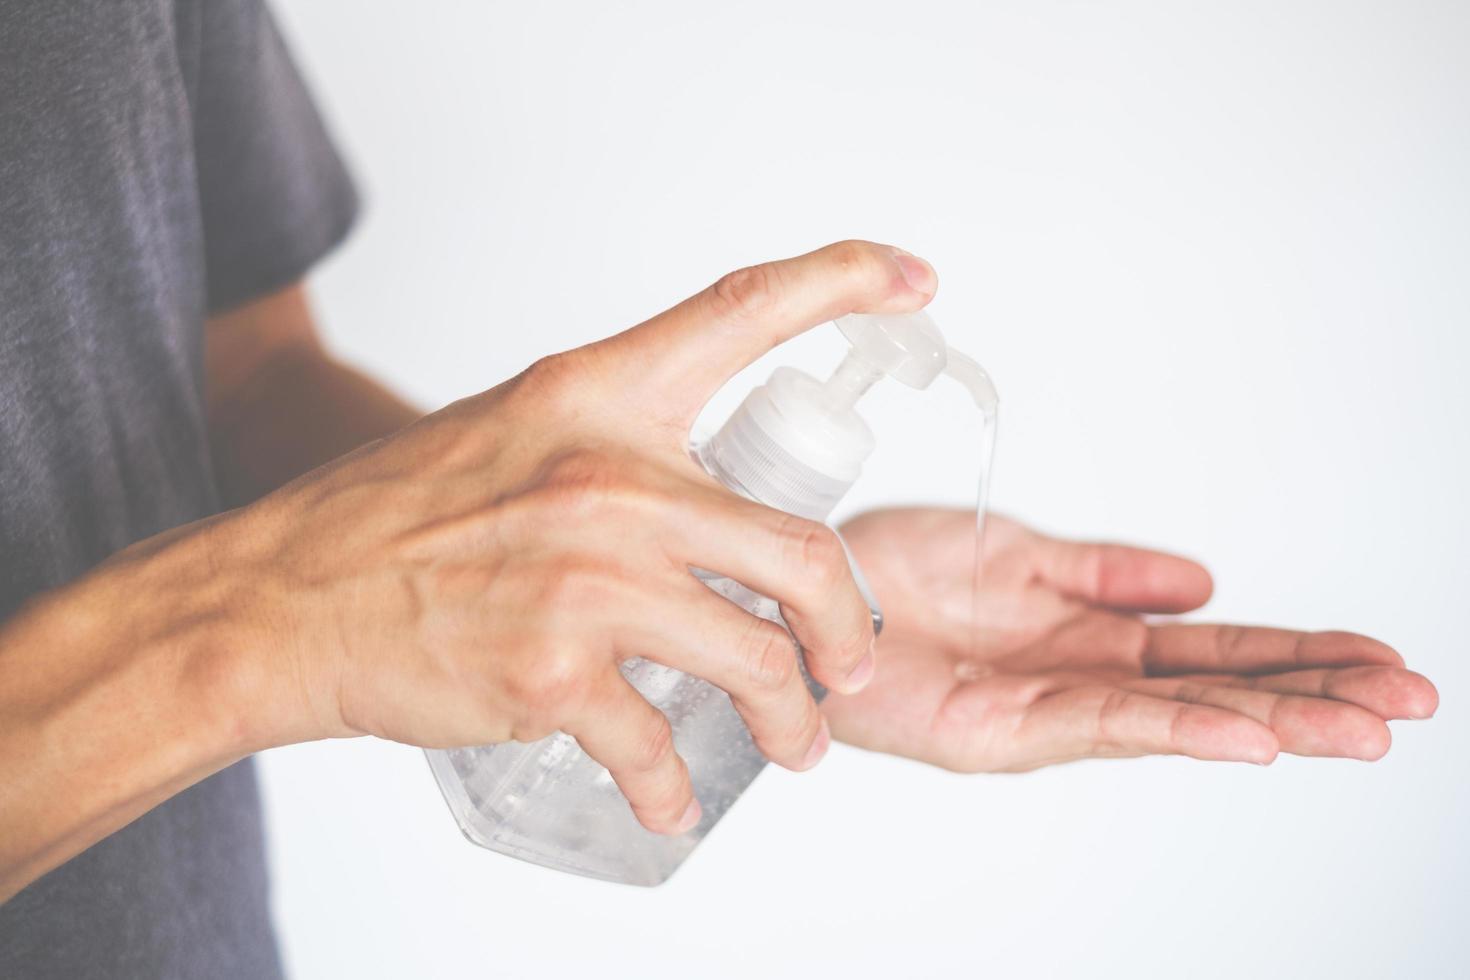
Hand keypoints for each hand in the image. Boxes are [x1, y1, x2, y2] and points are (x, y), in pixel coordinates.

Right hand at [186, 241, 937, 831]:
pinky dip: (673, 790)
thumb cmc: (393, 514)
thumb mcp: (515, 431)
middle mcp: (606, 475)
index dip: (846, 278)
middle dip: (846, 626)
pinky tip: (672, 802)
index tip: (914, 278)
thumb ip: (613, 446)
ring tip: (792, 743)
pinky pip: (657, 747)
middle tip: (845, 662)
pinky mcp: (552, 672)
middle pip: (804, 549)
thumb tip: (705, 499)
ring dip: (791, 720)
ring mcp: (585, 577)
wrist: (280, 597)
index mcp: (596, 394)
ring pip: (757, 660)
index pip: (743, 309)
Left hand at [826, 508, 1437, 769]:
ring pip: (1178, 715)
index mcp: (1091, 635)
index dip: (1298, 651)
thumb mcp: (1020, 556)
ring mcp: (1043, 711)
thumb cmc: (890, 575)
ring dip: (1273, 718)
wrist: (802, 596)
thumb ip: (1109, 574)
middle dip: (1314, 694)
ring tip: (1362, 725)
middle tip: (1410, 701)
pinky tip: (1248, 733)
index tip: (1382, 655)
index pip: (1214, 648)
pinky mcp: (997, 731)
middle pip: (1216, 688)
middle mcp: (1078, 679)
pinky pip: (1098, 723)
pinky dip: (1176, 728)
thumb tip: (1204, 583)